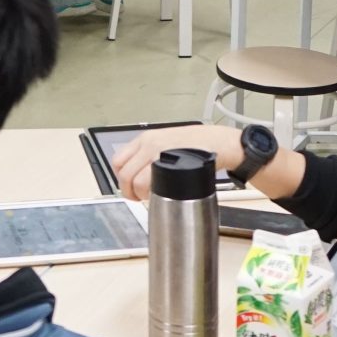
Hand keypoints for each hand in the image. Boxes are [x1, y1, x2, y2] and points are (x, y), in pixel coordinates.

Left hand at [109, 124, 242, 200]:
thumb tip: (138, 172)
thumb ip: (150, 153)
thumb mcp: (167, 140)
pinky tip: (161, 194)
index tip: (128, 186)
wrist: (218, 142)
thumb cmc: (197, 144)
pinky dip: (152, 194)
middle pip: (124, 174)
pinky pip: (151, 185)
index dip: (121, 178)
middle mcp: (149, 144)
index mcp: (146, 138)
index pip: (118, 160)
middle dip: (129, 191)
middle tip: (138, 197)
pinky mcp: (170, 165)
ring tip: (151, 196)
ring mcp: (159, 154)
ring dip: (140, 195)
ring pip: (135, 181)